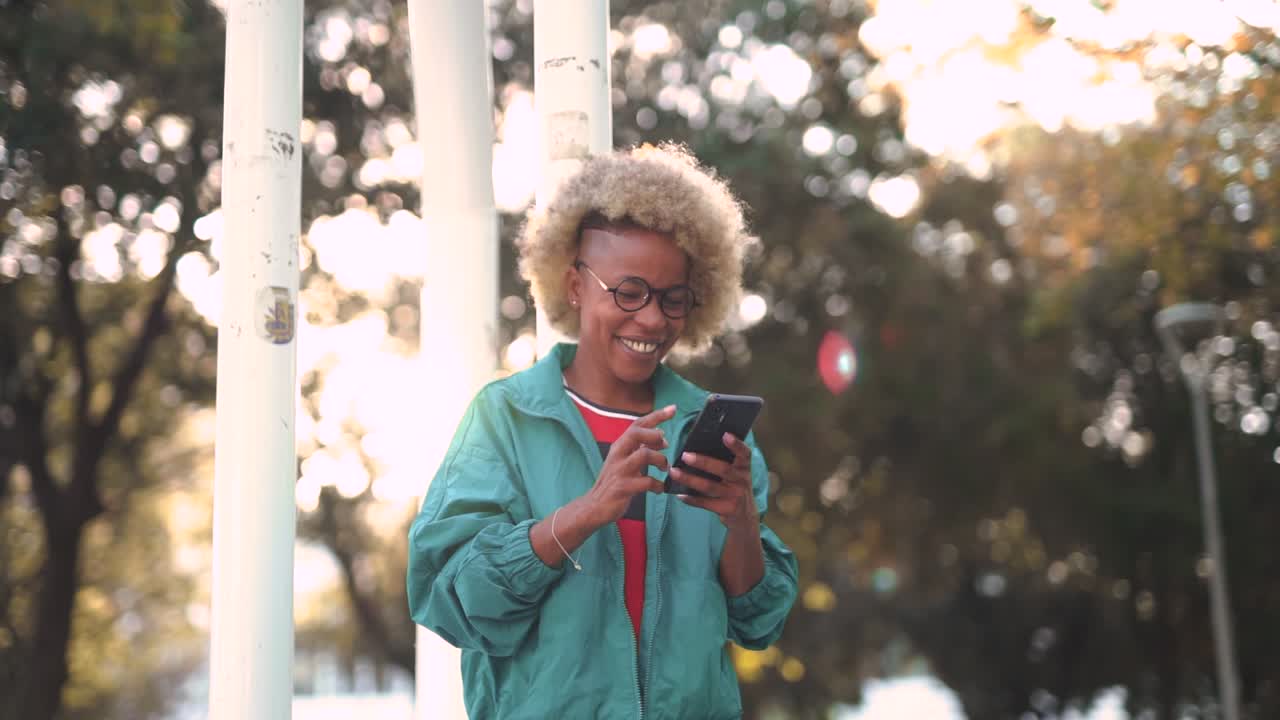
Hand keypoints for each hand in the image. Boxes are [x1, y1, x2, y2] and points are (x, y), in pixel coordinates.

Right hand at [583, 405, 674, 524]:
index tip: (673, 409)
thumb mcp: (624, 460)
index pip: (637, 425)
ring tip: (665, 469)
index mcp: (619, 446)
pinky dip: (658, 485)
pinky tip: (659, 489)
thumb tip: (660, 435)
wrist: (594, 506)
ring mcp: (619, 471)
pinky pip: (647, 482)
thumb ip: (639, 447)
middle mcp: (618, 455)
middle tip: (666, 444)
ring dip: (660, 460)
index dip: (656, 415)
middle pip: (636, 433)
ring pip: (644, 455)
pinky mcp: (623, 487)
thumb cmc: (613, 482)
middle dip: (655, 435)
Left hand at [670, 433, 758, 530]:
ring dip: (690, 479)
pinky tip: (679, 494)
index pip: (744, 453)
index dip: (736, 444)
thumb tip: (696, 449)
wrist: (745, 517)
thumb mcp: (736, 475)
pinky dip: (691, 499)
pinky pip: (706, 503)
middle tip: (685, 456)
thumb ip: (725, 463)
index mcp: (743, 467)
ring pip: (710, 486)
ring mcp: (736, 496)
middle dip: (703, 462)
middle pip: (723, 469)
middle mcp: (742, 480)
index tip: (725, 435)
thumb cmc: (734, 488)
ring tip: (674, 472)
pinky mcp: (728, 509)